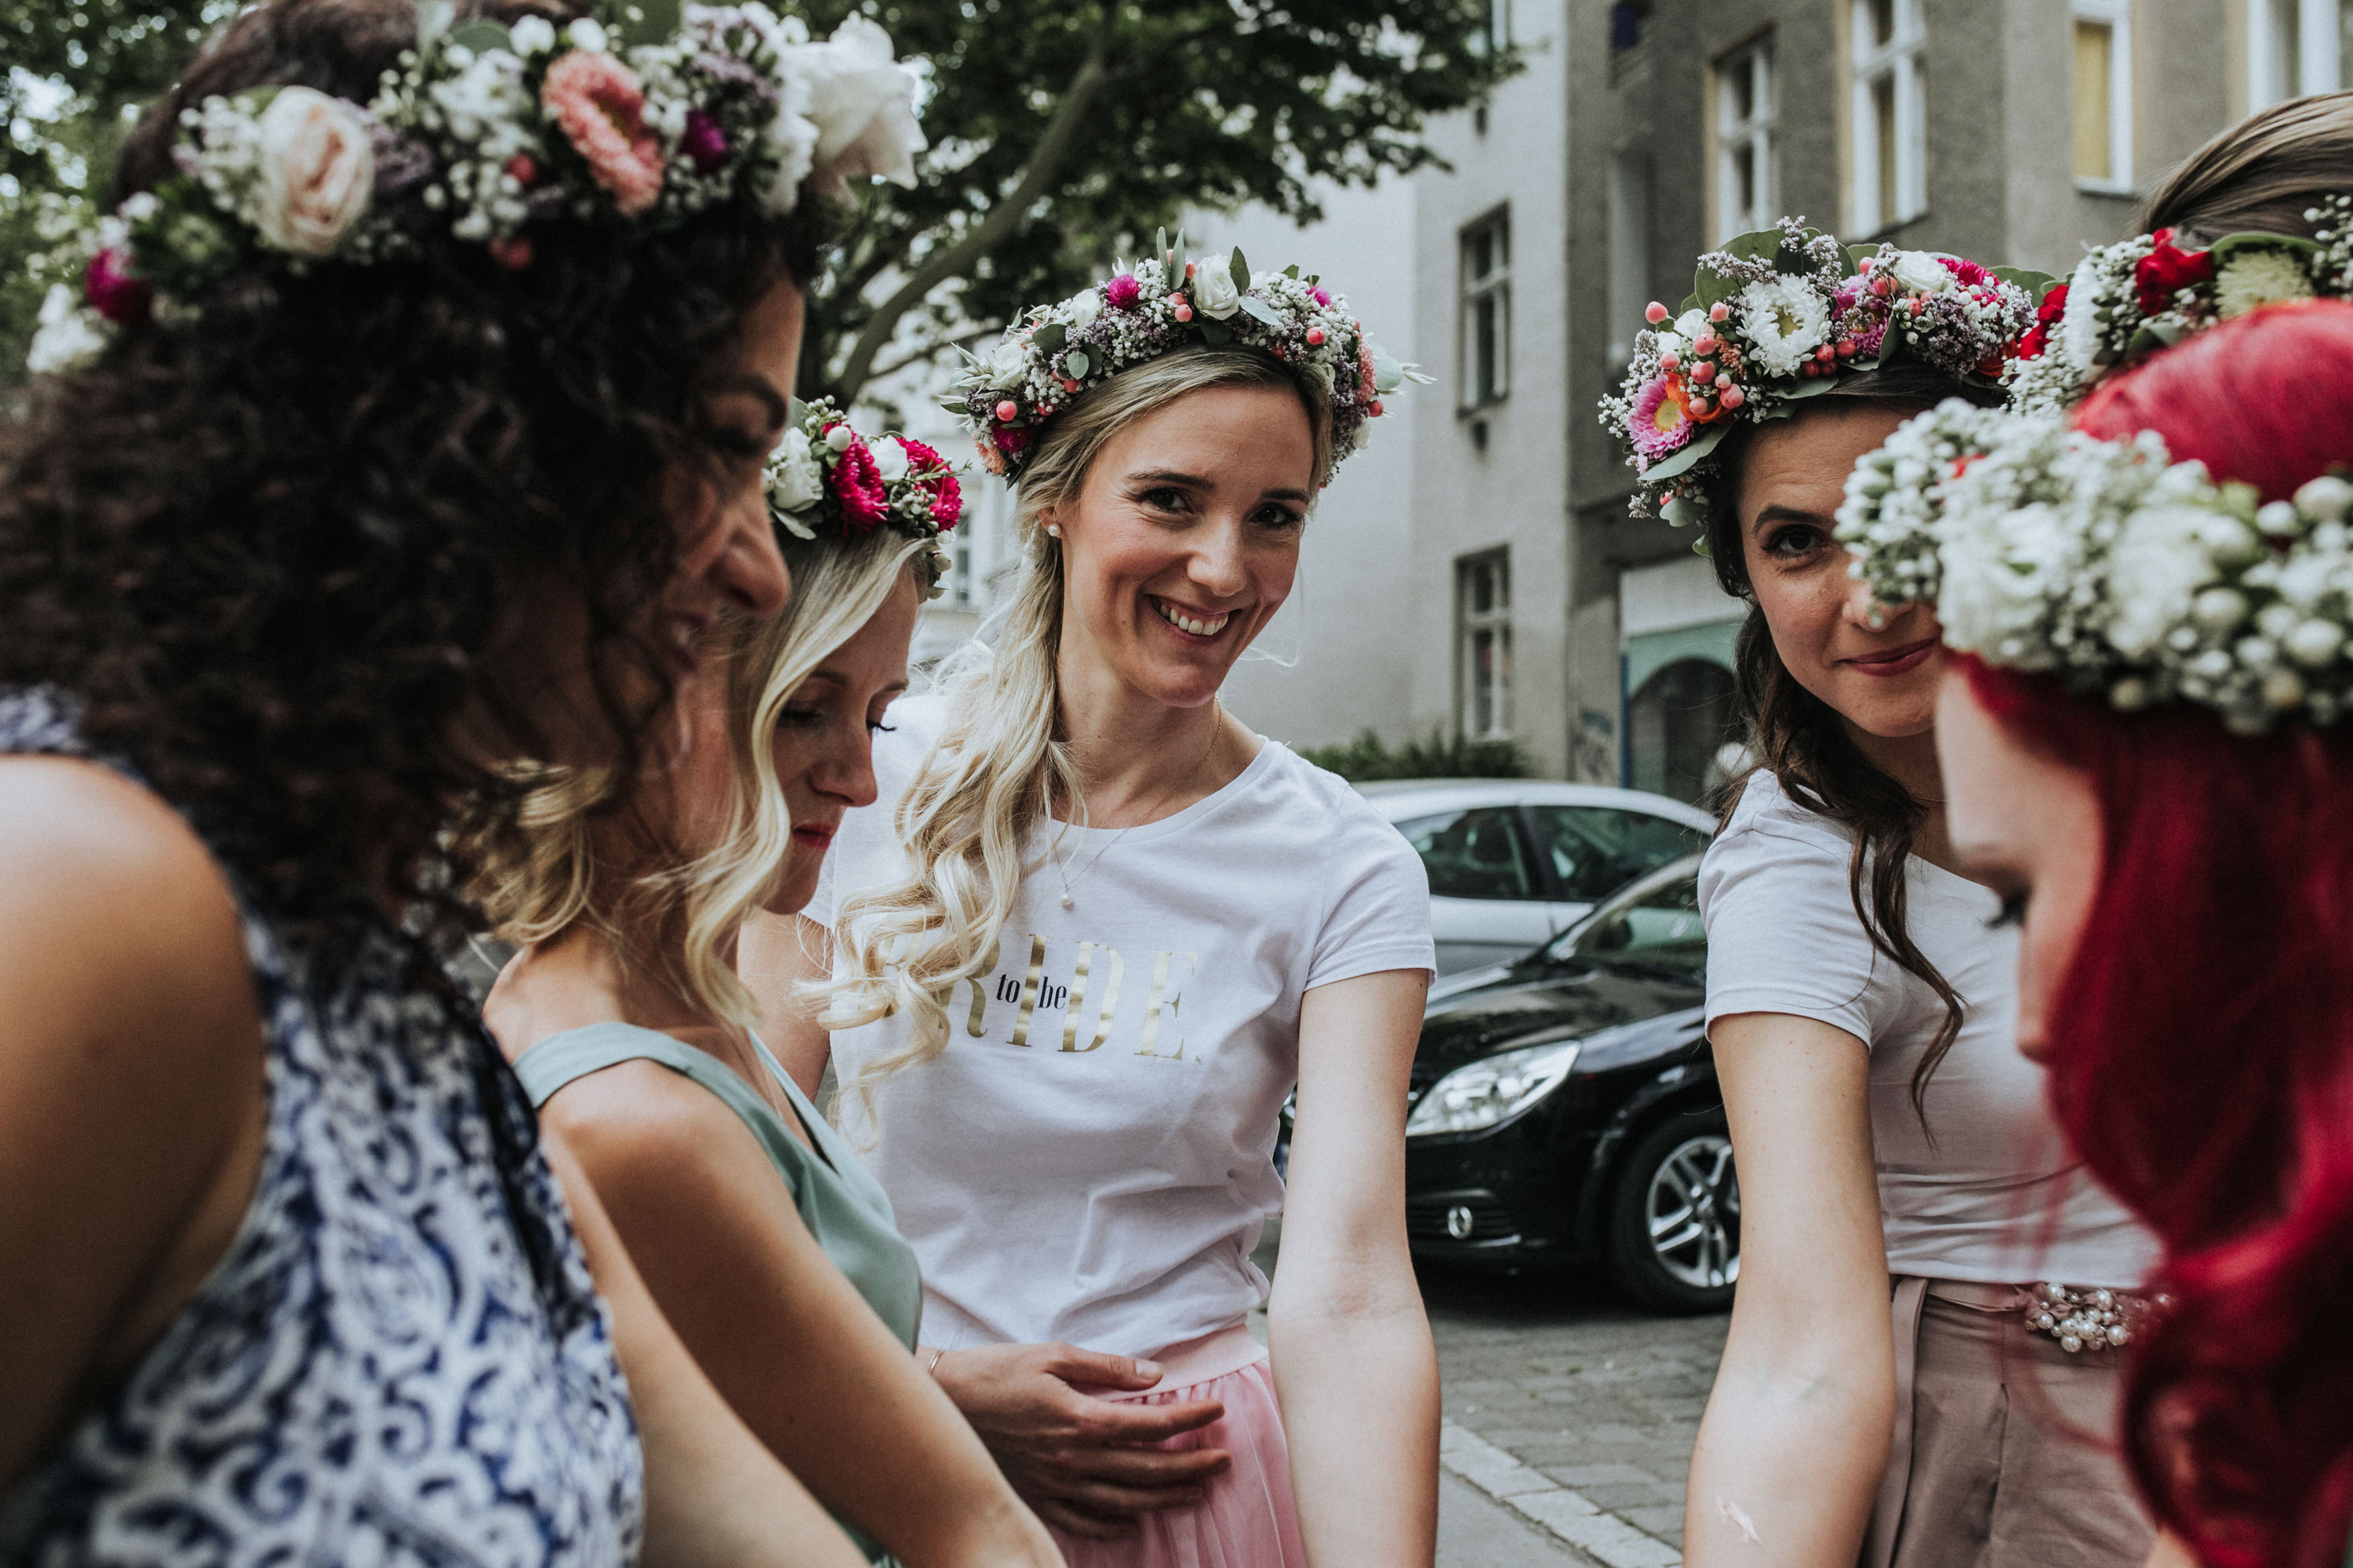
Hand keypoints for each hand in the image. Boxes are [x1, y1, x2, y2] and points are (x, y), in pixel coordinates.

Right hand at [930, 1341, 1231, 1539]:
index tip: (1218, 1410)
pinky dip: (1114, 1522)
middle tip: (1224, 1462)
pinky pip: (1085, 1521)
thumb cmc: (996, 1372)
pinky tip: (1133, 1519)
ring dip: (1165, 1497)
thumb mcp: (1053, 1355)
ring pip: (1125, 1500)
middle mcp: (1075, 1459)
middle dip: (1191, 1466)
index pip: (1152, 1424)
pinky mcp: (1039, 1498)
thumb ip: (1107, 1368)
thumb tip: (1155, 1374)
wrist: (942, 1403)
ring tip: (1196, 1492)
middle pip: (1147, 1469)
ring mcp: (1057, 1484)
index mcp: (1082, 1419)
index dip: (1191, 1418)